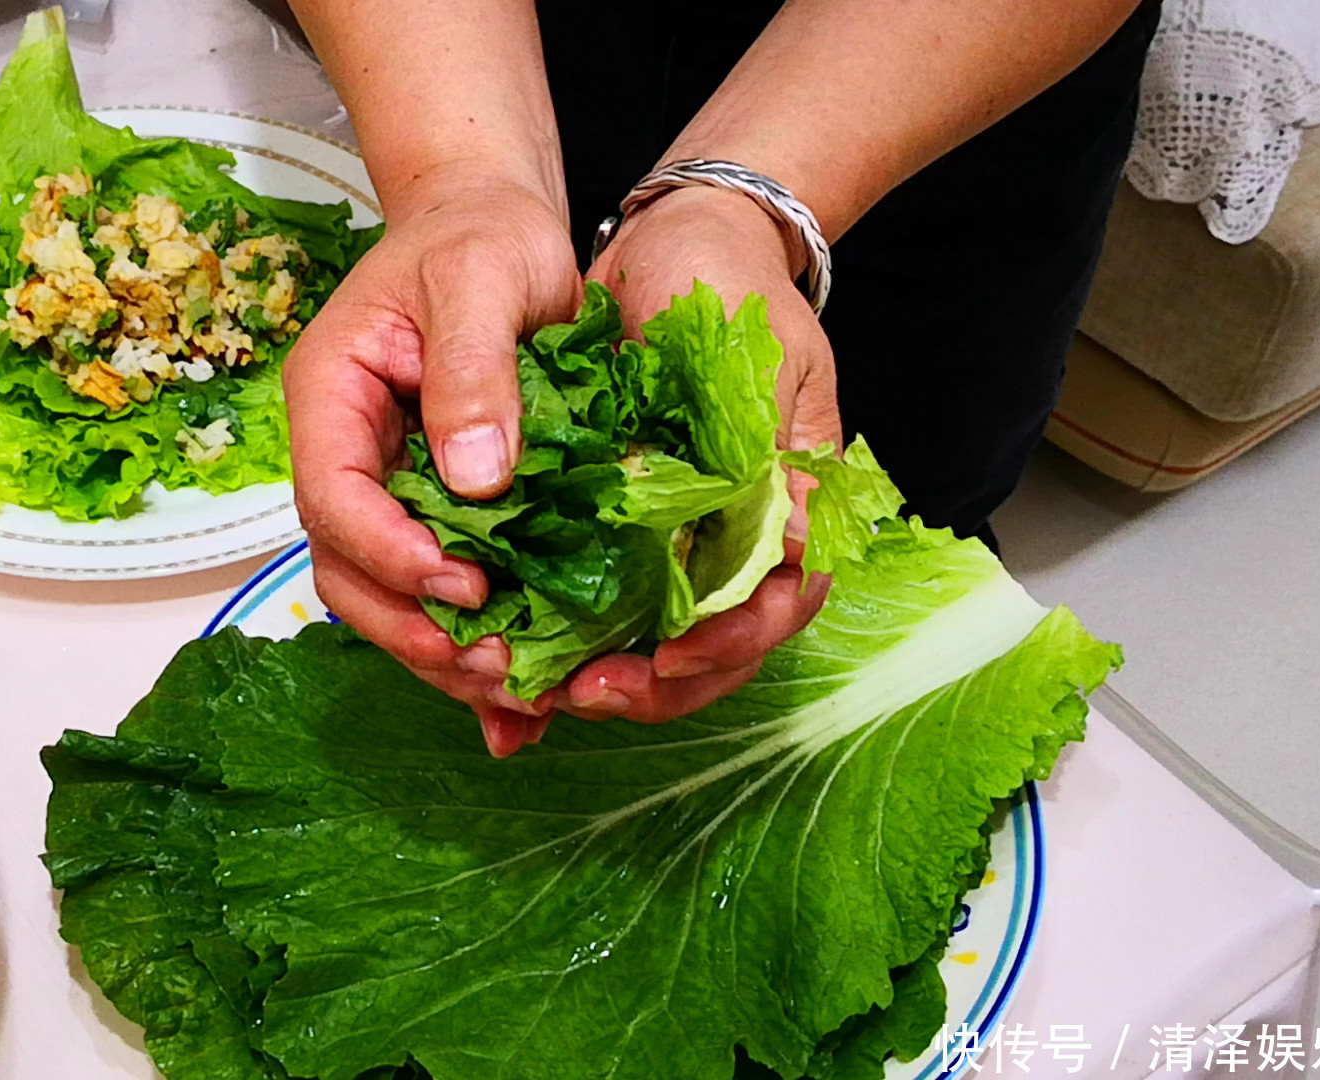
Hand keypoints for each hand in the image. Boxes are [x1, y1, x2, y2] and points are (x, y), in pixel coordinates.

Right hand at [283, 167, 582, 753]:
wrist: (496, 228)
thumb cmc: (481, 237)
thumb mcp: (481, 278)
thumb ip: (472, 370)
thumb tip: (476, 479)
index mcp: (333, 399)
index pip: (332, 499)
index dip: (389, 554)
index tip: (463, 586)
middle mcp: (349, 458)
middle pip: (350, 573)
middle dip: (415, 631)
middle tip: (500, 666)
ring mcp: (391, 493)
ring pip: (392, 601)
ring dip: (447, 659)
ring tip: (522, 697)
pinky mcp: (441, 516)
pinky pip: (441, 596)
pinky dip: (474, 655)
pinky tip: (520, 713)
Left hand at [551, 185, 841, 725]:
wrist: (672, 236)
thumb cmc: (727, 283)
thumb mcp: (760, 355)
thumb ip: (770, 451)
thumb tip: (788, 549)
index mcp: (790, 502)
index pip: (780, 606)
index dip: (730, 645)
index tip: (671, 657)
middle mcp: (738, 530)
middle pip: (718, 647)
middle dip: (658, 685)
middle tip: (586, 693)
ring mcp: (683, 532)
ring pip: (662, 639)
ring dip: (613, 675)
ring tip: (549, 689)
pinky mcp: (624, 524)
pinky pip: (609, 600)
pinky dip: (576, 637)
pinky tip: (529, 658)